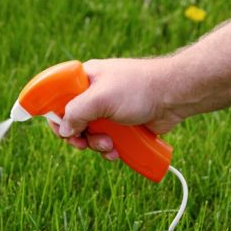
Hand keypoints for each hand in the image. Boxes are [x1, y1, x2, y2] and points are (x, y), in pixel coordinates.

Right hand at [49, 58, 183, 159]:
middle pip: (72, 121)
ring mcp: (107, 110)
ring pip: (89, 134)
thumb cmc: (138, 89)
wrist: (175, 96)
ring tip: (110, 145)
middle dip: (78, 136)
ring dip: (96, 144)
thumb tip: (64, 131)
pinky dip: (109, 148)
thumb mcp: (100, 98)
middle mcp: (93, 94)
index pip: (58, 97)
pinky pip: (106, 140)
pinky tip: (118, 151)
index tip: (61, 131)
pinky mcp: (121, 123)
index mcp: (84, 79)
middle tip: (83, 144)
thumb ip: (76, 113)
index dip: (55, 115)